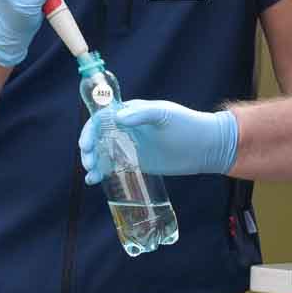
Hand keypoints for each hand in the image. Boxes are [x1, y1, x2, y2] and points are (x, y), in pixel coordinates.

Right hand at [78, 99, 237, 182]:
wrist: (205, 147)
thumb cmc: (187, 125)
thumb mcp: (165, 116)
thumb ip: (142, 115)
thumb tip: (118, 117)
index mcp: (130, 112)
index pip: (101, 118)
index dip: (89, 130)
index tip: (86, 145)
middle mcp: (126, 128)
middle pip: (98, 137)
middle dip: (89, 149)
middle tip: (89, 162)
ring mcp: (130, 146)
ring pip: (103, 153)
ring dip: (93, 161)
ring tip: (91, 174)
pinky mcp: (136, 162)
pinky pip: (114, 166)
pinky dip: (101, 172)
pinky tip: (94, 180)